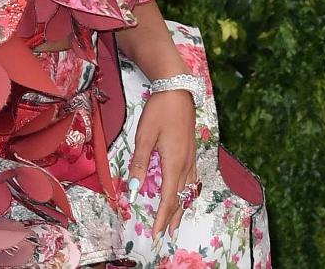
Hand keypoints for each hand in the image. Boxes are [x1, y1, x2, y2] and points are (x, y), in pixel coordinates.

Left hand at [128, 89, 196, 237]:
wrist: (177, 90)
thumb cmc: (159, 111)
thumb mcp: (144, 136)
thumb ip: (139, 164)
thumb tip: (132, 188)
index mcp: (174, 163)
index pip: (168, 199)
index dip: (162, 218)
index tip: (156, 233)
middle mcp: (186, 164)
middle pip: (181, 198)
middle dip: (173, 218)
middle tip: (166, 235)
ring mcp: (191, 157)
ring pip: (189, 190)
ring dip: (182, 208)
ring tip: (176, 222)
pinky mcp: (192, 151)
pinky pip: (193, 179)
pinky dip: (188, 193)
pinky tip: (186, 194)